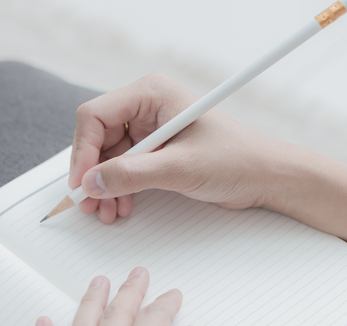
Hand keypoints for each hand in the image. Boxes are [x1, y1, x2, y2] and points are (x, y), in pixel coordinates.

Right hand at [69, 74, 284, 223]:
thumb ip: (132, 174)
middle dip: (92, 173)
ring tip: (105, 210)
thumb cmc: (236, 160)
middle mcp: (146, 108)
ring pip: (106, 158)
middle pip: (96, 138)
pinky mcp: (153, 151)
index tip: (82, 182)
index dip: (83, 151)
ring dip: (102, 186)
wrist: (264, 177)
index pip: (96, 116)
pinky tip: (120, 205)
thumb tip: (92, 182)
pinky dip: (116, 189)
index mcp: (152, 94)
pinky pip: (121, 168)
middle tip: (89, 202)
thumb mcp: (180, 168)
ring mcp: (148, 130)